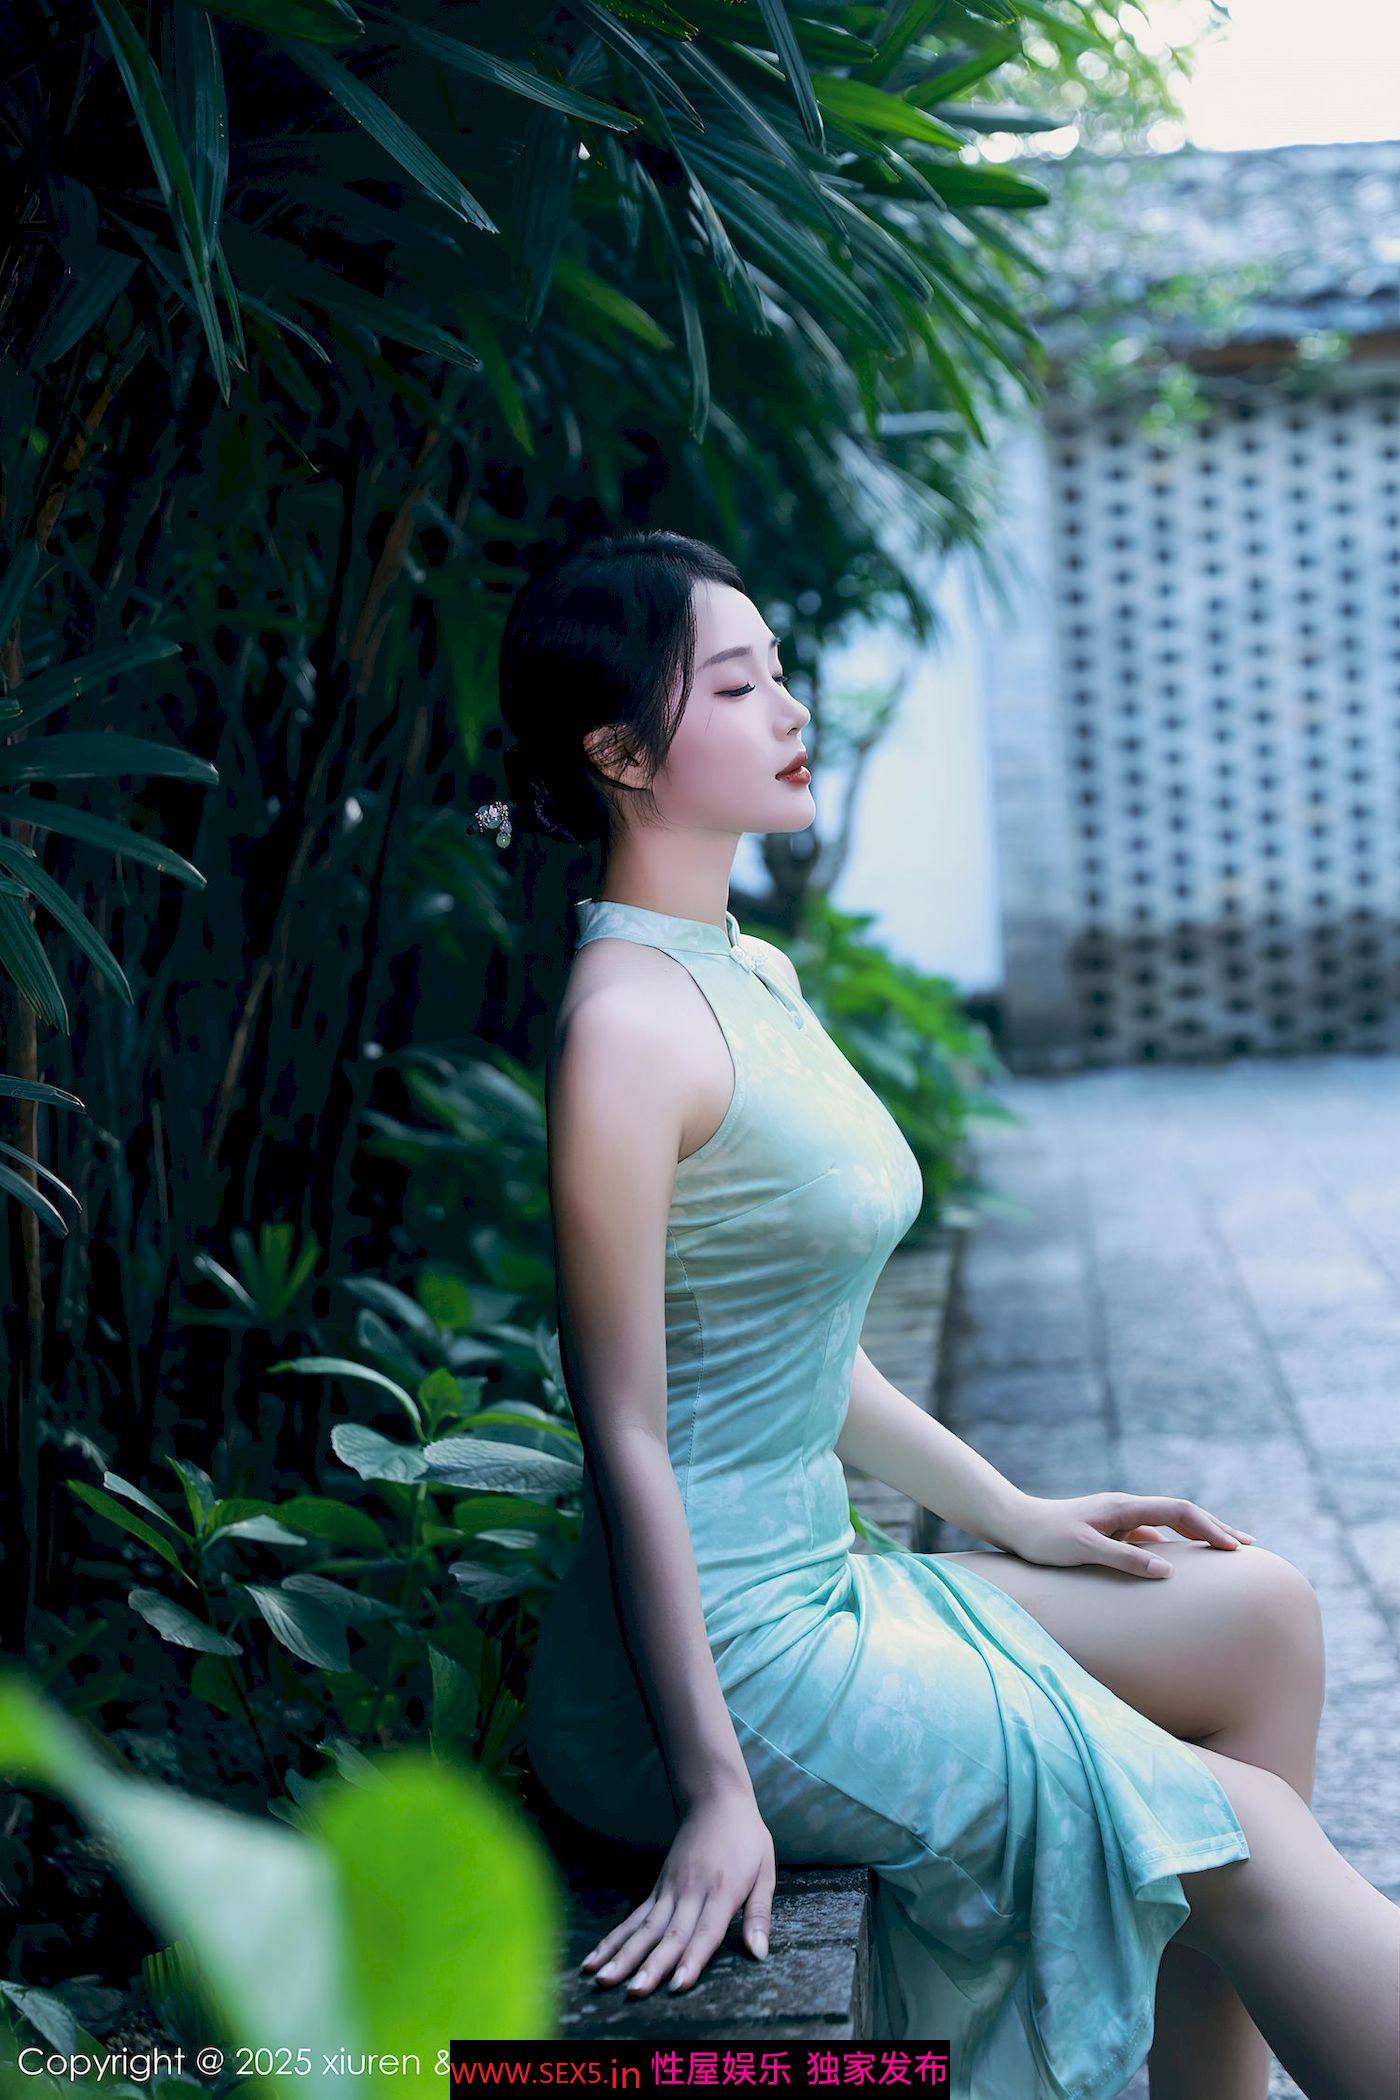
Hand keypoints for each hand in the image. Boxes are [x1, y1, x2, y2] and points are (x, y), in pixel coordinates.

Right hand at [579, 1780, 774, 1998]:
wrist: (715, 1800)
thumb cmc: (747, 1839)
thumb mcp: (765, 1872)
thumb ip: (758, 1914)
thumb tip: (760, 1953)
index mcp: (722, 1891)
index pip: (705, 1932)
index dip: (692, 1959)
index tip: (677, 1986)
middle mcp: (690, 1892)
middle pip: (669, 1934)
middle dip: (650, 1966)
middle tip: (632, 1992)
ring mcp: (669, 1889)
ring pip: (644, 1928)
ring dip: (623, 1955)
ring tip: (602, 1980)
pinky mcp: (657, 1888)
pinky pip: (633, 1918)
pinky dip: (614, 1940)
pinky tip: (594, 1960)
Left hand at [1006, 1492, 1254, 1579]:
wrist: (1014, 1524)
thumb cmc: (1045, 1539)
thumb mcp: (1084, 1550)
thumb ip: (1124, 1559)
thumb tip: (1169, 1571)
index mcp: (1124, 1507)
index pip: (1179, 1512)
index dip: (1210, 1528)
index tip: (1236, 1548)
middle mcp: (1126, 1507)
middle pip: (1182, 1512)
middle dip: (1215, 1527)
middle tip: (1249, 1546)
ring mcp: (1120, 1518)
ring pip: (1170, 1522)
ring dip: (1199, 1533)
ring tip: (1227, 1549)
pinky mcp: (1112, 1530)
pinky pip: (1154, 1535)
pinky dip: (1176, 1544)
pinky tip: (1184, 1561)